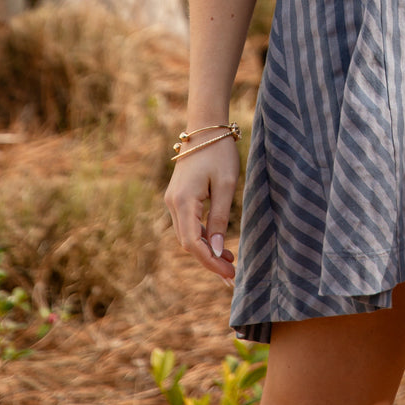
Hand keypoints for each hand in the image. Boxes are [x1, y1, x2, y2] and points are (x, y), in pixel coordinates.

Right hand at [164, 138, 239, 283]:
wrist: (205, 129)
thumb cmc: (219, 153)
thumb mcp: (225, 185)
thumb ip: (219, 218)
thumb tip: (215, 250)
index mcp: (183, 201)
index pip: (192, 243)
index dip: (210, 262)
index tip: (229, 274)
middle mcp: (172, 204)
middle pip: (188, 243)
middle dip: (209, 261)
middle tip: (232, 276)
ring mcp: (173, 201)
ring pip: (187, 236)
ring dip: (206, 251)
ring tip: (230, 263)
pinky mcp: (178, 198)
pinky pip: (188, 225)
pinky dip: (202, 238)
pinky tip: (219, 247)